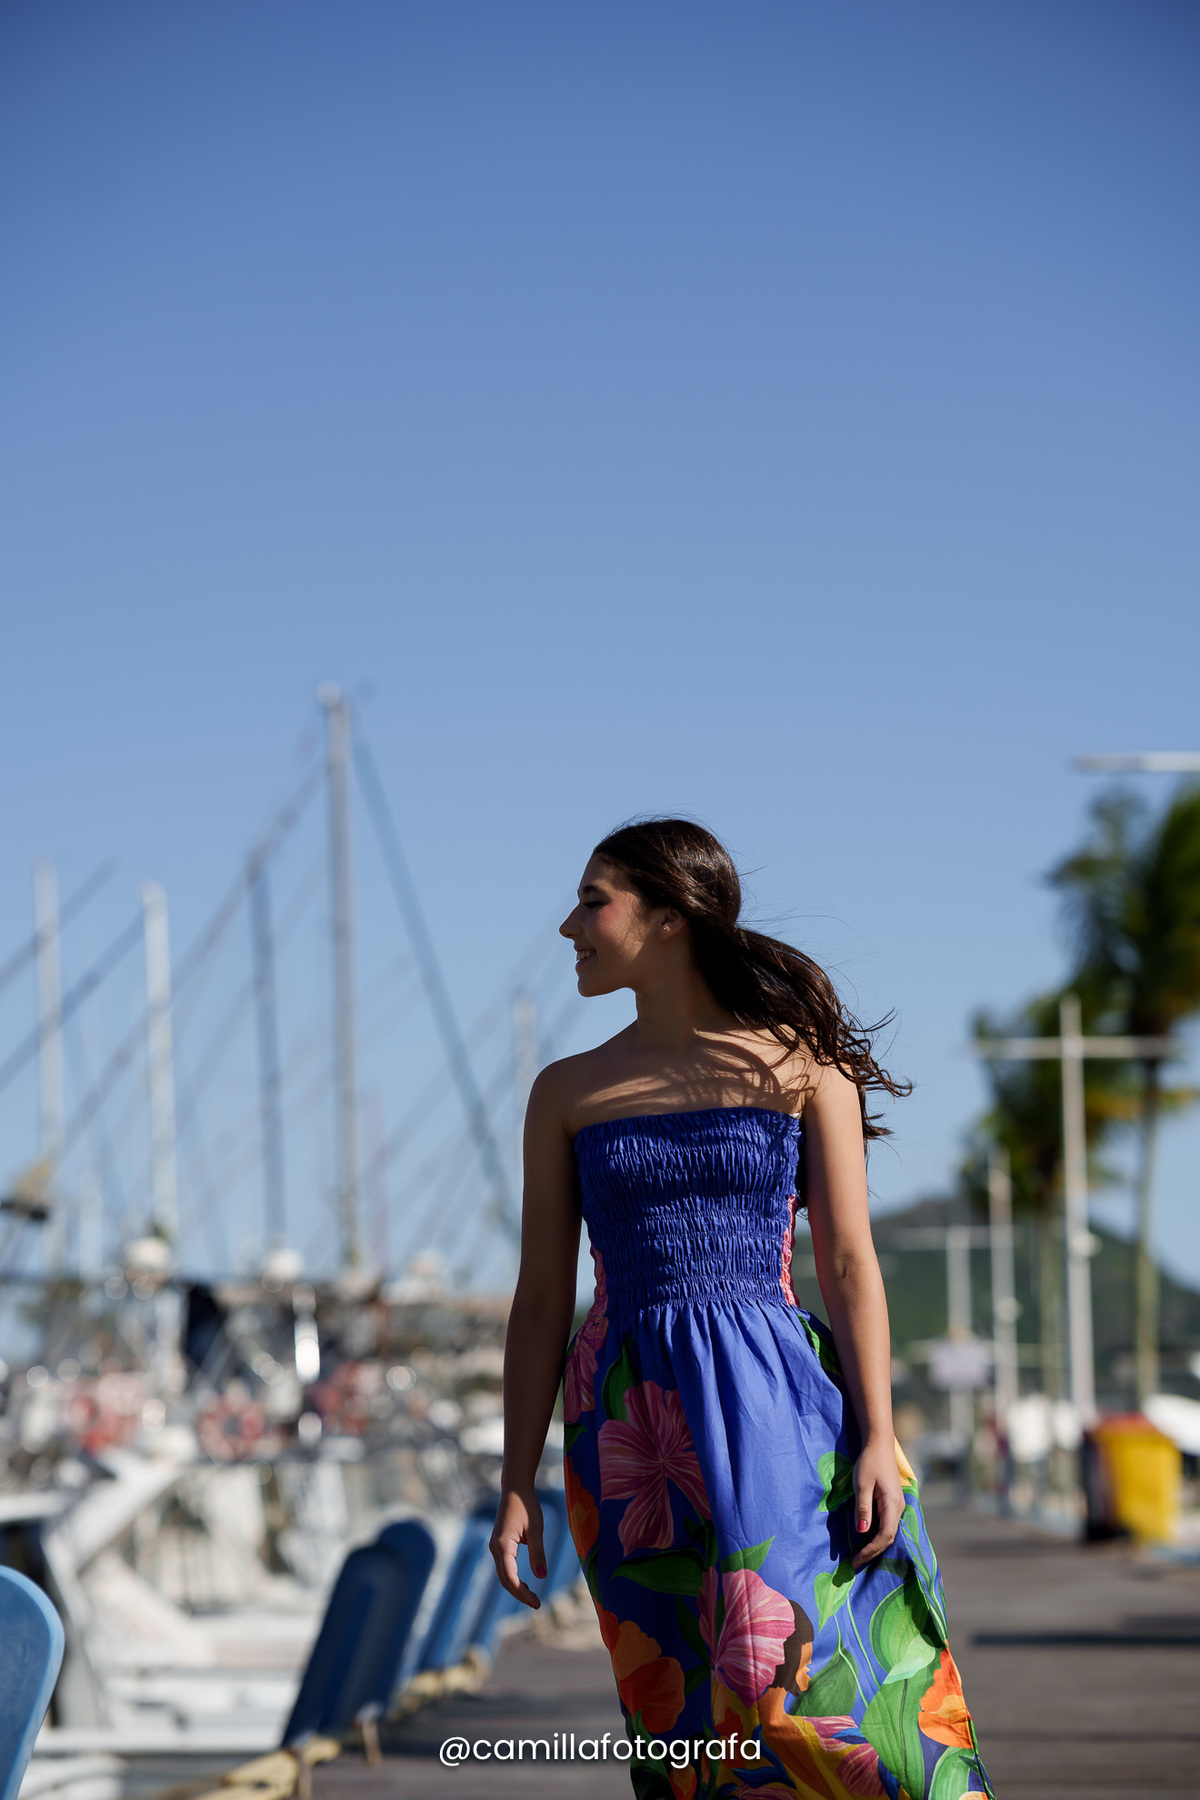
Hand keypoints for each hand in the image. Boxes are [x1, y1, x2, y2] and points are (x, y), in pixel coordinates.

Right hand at [489, 1487, 545, 1607]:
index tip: (536, 1603)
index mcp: (503, 1546)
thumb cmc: (527, 1506)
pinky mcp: (499, 1545)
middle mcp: (495, 1549)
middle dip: (519, 1594)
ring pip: (503, 1575)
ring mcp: (495, 1547)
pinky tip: (524, 1584)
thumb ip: (538, 1553)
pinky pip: (504, 1567)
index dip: (522, 1593)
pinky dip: (513, 1578)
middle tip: (537, 1604)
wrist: (515, 1489)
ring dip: (516, 1588)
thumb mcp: (536, 1529)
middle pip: (505, 1579)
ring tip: (532, 1598)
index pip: (510, 1577)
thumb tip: (542, 1577)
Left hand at [851, 1439, 903, 1568]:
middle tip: (855, 1562)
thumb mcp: (862, 1485)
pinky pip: (887, 1524)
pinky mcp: (893, 1502)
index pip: (885, 1535)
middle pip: (889, 1537)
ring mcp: (898, 1505)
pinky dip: (878, 1535)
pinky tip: (867, 1539)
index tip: (856, 1559)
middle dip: (873, 1552)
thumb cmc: (869, 1462)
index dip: (871, 1550)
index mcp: (893, 1504)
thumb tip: (862, 1532)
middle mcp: (899, 1508)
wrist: (879, 1444)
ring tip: (860, 1555)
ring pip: (889, 1532)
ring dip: (876, 1545)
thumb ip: (863, 1508)